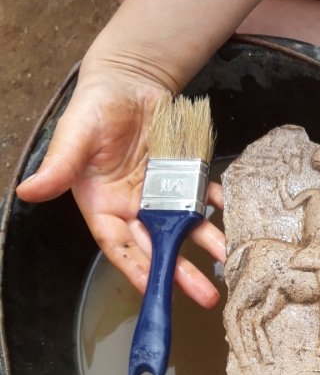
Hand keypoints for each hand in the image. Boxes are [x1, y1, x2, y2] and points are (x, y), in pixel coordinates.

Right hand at [16, 64, 225, 307]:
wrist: (128, 78)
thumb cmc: (95, 106)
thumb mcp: (74, 134)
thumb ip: (58, 166)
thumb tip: (28, 191)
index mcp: (104, 206)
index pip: (122, 247)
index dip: (139, 270)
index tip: (157, 290)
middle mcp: (134, 207)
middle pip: (159, 246)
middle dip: (180, 272)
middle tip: (205, 296)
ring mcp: (163, 194)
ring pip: (185, 226)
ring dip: (207, 243)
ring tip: (229, 260)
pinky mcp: (185, 176)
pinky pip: (205, 195)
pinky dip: (220, 206)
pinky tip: (236, 218)